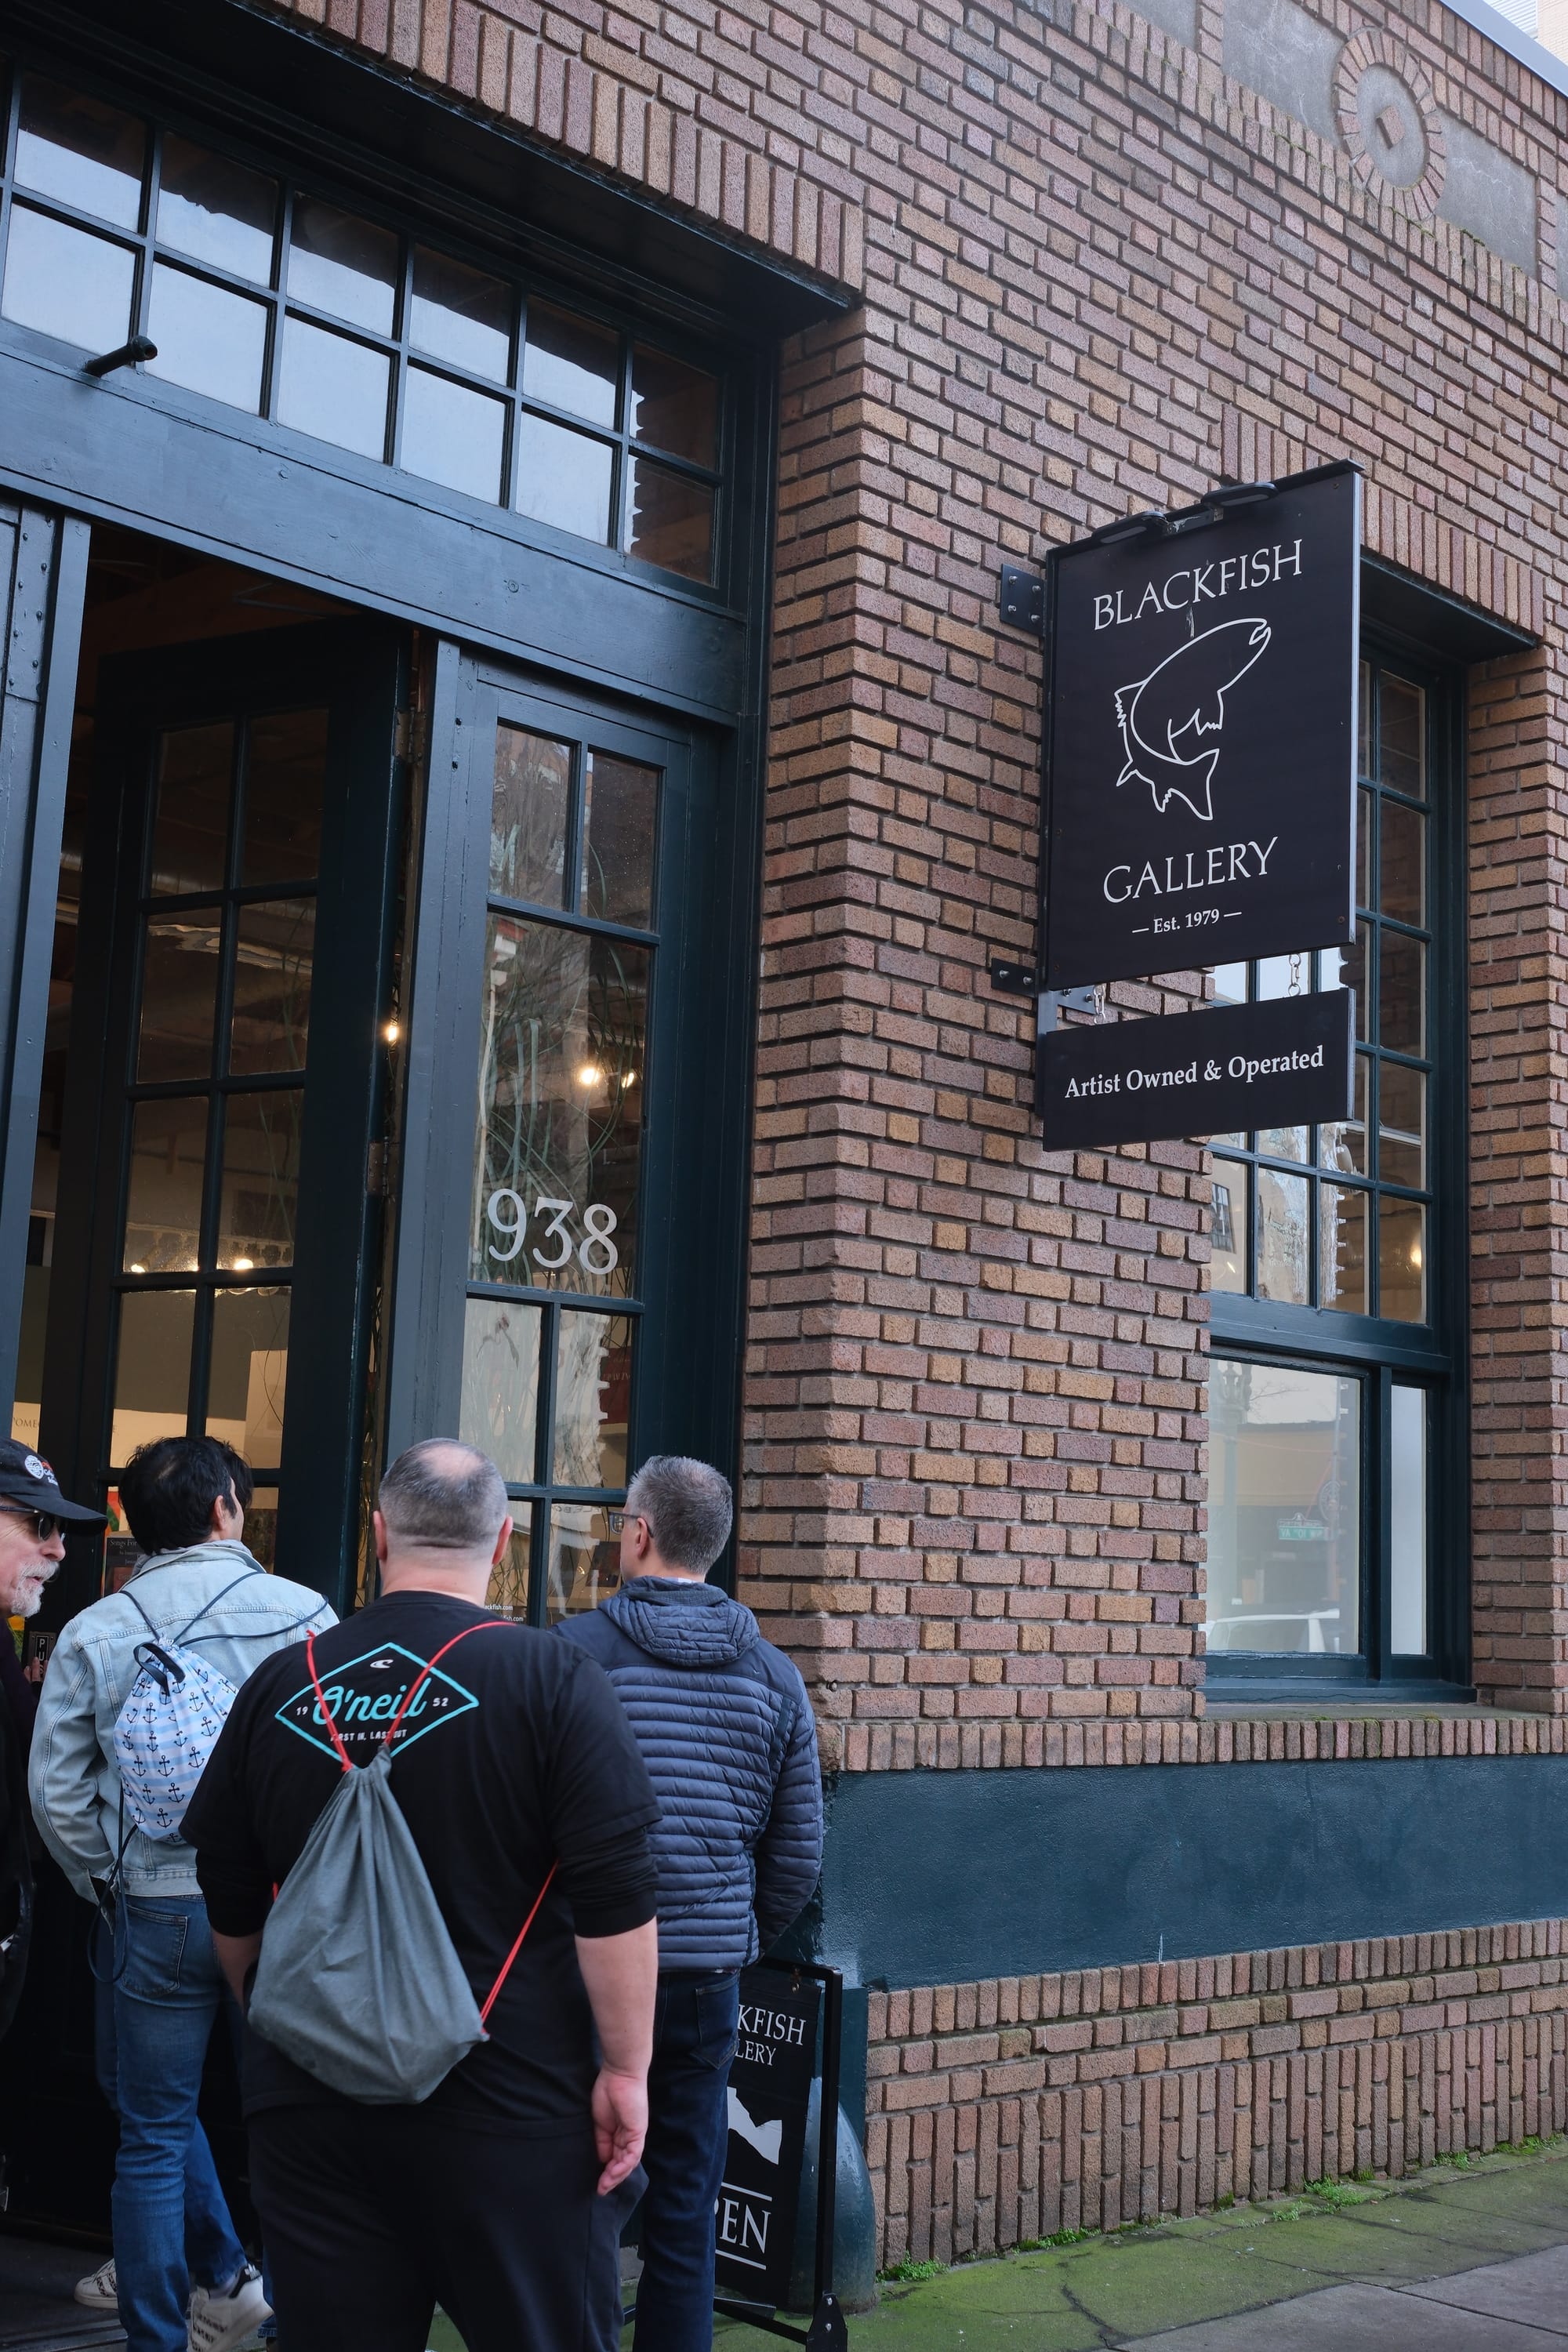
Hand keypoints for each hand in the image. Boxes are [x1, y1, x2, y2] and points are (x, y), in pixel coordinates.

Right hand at [589, 2063, 647, 2196]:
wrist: (619, 2073)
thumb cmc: (607, 2091)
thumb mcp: (599, 2121)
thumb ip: (602, 2140)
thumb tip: (602, 2160)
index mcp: (619, 2132)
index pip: (615, 2156)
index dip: (607, 2170)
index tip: (597, 2182)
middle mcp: (629, 2135)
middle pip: (622, 2163)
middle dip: (612, 2178)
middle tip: (600, 2190)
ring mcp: (635, 2134)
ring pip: (628, 2162)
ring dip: (616, 2176)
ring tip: (604, 2186)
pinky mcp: (638, 2131)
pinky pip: (633, 2154)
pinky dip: (623, 2166)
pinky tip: (613, 2173)